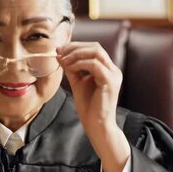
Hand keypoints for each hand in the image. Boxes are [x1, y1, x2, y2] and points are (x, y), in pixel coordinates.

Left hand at [57, 42, 129, 171]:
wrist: (96, 125)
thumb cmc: (88, 107)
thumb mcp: (77, 82)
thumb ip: (71, 68)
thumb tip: (60, 54)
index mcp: (107, 69)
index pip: (94, 48)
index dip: (76, 46)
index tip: (59, 50)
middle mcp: (113, 70)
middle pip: (96, 46)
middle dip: (75, 47)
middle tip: (60, 52)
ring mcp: (113, 75)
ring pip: (96, 52)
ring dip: (76, 54)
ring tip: (63, 61)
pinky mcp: (110, 81)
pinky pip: (95, 65)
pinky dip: (80, 64)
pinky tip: (70, 68)